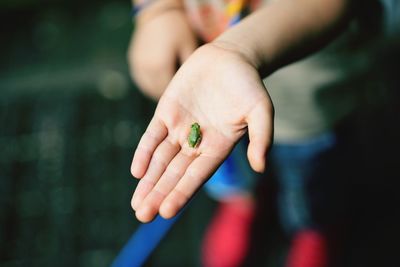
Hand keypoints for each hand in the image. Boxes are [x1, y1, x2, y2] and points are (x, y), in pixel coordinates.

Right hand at [128, 8, 197, 99]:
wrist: (157, 12)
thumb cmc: (177, 27)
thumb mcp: (189, 46)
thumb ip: (190, 68)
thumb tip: (193, 86)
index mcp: (159, 67)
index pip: (168, 92)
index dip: (177, 98)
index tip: (185, 98)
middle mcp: (145, 69)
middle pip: (156, 92)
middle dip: (167, 95)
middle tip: (179, 98)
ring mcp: (137, 66)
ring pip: (147, 88)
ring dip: (157, 91)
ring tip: (170, 90)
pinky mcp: (133, 62)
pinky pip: (141, 80)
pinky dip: (150, 83)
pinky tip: (160, 80)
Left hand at [130, 42, 273, 221]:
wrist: (230, 59)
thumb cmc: (248, 85)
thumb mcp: (260, 109)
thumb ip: (261, 137)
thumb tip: (260, 166)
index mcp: (217, 147)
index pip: (196, 175)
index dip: (181, 192)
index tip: (166, 211)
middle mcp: (196, 143)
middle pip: (174, 173)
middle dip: (159, 193)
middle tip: (143, 215)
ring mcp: (179, 128)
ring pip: (160, 159)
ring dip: (148, 180)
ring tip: (138, 204)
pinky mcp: (166, 113)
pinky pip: (152, 136)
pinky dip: (144, 152)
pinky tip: (137, 171)